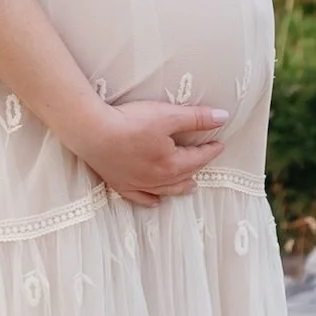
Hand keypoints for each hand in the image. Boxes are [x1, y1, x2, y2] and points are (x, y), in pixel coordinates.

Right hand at [76, 95, 229, 203]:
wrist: (93, 132)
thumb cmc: (131, 122)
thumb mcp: (168, 115)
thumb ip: (197, 118)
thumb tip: (223, 118)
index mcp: (172, 164)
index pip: (198, 157)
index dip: (211, 150)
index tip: (219, 144)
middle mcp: (158, 179)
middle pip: (184, 175)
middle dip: (198, 168)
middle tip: (206, 163)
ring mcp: (138, 184)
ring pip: (166, 190)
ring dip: (180, 188)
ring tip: (191, 187)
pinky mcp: (120, 184)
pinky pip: (140, 197)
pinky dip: (151, 200)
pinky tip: (156, 200)